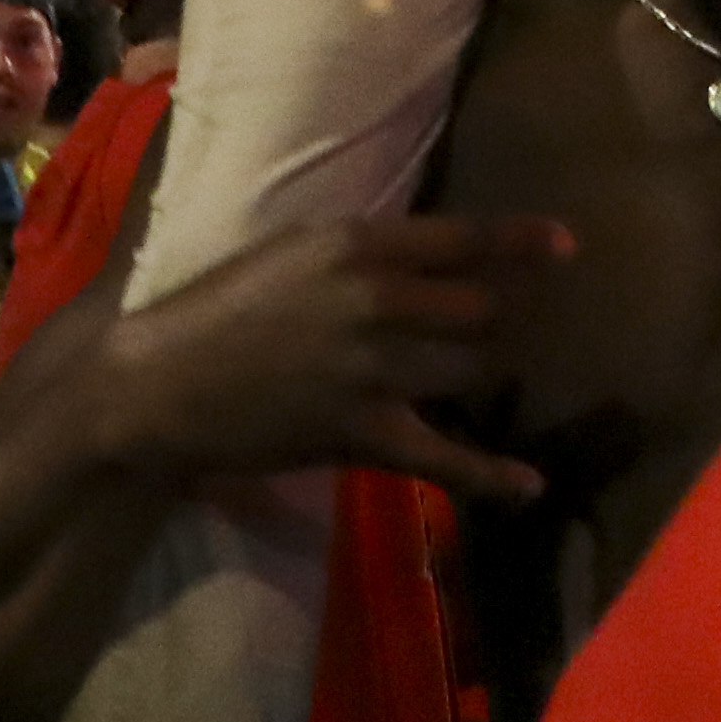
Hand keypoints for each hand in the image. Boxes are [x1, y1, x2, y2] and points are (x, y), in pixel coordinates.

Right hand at [87, 215, 571, 503]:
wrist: (153, 385)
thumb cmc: (210, 311)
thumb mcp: (285, 255)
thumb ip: (355, 254)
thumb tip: (415, 257)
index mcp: (352, 243)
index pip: (462, 238)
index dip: (521, 241)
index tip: (567, 247)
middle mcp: (374, 297)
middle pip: (477, 311)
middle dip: (489, 326)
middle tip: (491, 336)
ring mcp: (372, 368)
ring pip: (468, 371)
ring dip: (478, 380)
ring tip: (484, 386)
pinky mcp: (361, 431)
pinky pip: (444, 455)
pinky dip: (490, 474)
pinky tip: (528, 484)